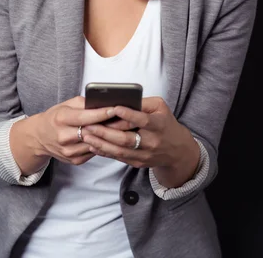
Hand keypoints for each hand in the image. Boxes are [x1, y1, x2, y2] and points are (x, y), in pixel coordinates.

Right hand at [33, 96, 132, 165]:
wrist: (40, 137)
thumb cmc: (55, 117)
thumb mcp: (65, 105)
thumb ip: (83, 104)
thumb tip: (103, 103)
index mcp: (61, 119)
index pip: (85, 117)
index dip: (101, 113)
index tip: (116, 108)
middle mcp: (64, 136)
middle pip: (92, 132)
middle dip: (111, 126)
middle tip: (128, 120)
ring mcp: (69, 151)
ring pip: (95, 144)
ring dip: (110, 137)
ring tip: (124, 129)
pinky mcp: (74, 160)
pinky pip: (93, 152)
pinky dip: (103, 145)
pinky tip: (111, 139)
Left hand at [82, 97, 199, 183]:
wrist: (176, 150)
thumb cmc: (165, 122)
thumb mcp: (160, 107)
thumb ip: (142, 102)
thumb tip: (121, 99)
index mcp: (159, 125)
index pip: (142, 120)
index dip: (128, 115)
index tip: (113, 108)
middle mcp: (152, 142)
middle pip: (126, 138)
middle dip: (105, 132)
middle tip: (88, 124)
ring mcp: (145, 155)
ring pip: (119, 150)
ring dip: (101, 143)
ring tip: (85, 135)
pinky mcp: (138, 163)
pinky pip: (119, 158)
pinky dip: (104, 152)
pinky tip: (92, 145)